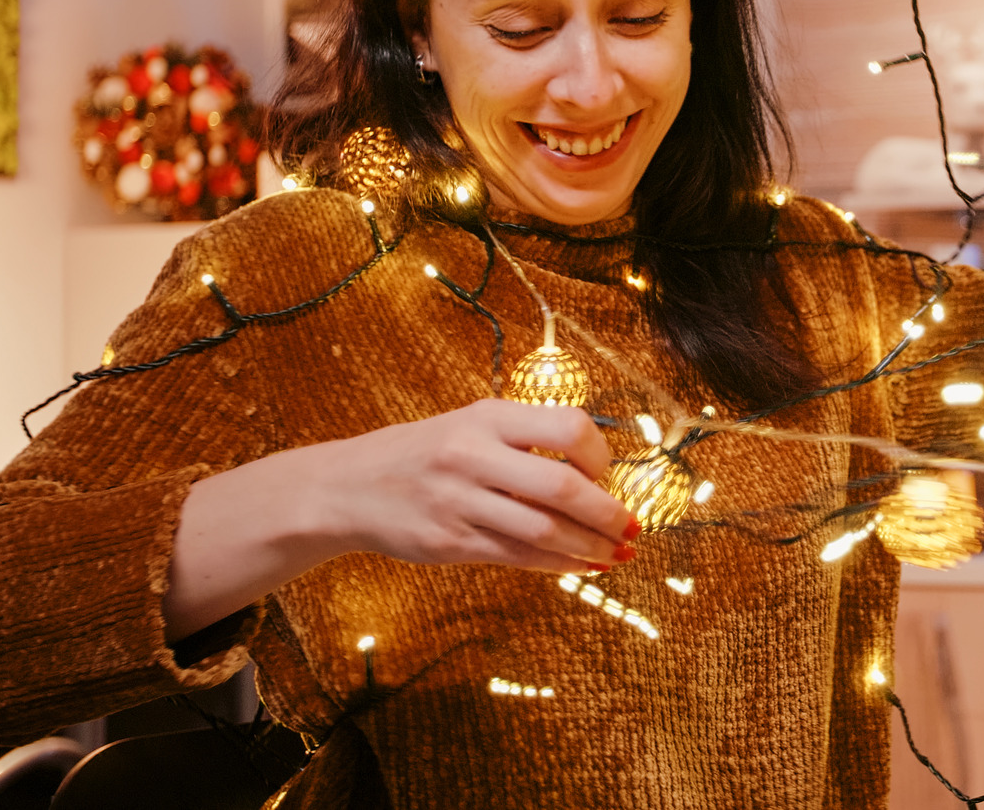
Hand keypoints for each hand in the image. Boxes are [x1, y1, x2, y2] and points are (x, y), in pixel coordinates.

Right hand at [166, 399, 637, 640]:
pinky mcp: (450, 542)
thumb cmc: (426, 452)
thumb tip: (599, 473)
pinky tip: (580, 566)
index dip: (600, 456)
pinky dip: (557, 565)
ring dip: (591, 547)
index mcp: (486, 416)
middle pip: (562, 486)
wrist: (348, 486)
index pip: (567, 428)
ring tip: (618, 555)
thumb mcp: (471, 425)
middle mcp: (473, 455)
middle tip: (634, 530)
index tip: (608, 475)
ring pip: (544, 530)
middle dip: (608, 513)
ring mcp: (460, 501)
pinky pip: (518, 557)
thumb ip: (526, 440)